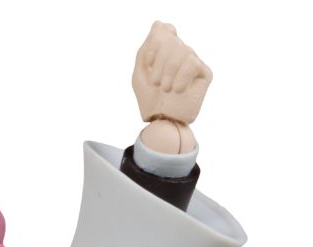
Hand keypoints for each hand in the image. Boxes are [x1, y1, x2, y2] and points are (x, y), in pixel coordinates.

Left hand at [132, 22, 212, 152]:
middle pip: (172, 40)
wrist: (161, 123)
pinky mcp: (205, 74)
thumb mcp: (140, 74)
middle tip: (156, 83)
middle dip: (159, 62)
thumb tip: (159, 24)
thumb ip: (145, 49)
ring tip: (165, 89)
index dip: (154, 43)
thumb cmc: (149, 101)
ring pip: (183, 50)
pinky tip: (177, 90)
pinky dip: (180, 77)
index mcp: (166, 53)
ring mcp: (194, 63)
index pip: (164, 30)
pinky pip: (192, 63)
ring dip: (169, 72)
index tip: (148, 62)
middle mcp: (182, 54)